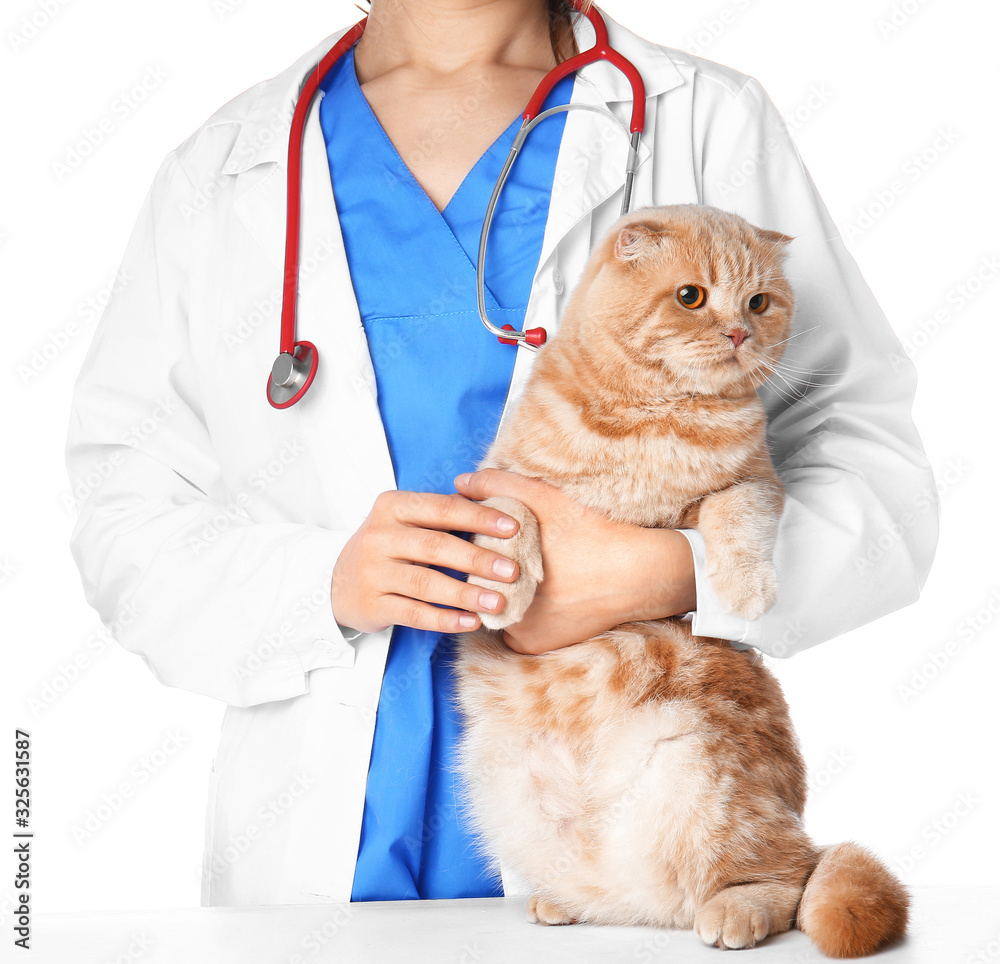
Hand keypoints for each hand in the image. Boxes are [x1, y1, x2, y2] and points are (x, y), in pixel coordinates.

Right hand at [330, 490, 520, 634]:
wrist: (336, 581)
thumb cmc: (388, 546)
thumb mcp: (405, 520)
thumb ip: (443, 513)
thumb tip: (499, 509)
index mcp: (393, 506)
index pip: (442, 509)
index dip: (479, 517)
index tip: (513, 528)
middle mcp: (379, 536)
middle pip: (436, 546)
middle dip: (478, 559)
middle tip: (512, 570)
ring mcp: (373, 572)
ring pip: (426, 583)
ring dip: (466, 593)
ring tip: (498, 601)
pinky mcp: (372, 605)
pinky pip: (415, 614)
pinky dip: (445, 619)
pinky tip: (471, 621)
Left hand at [454, 470, 696, 654]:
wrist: (637, 575)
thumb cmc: (589, 532)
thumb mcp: (544, 498)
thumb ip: (498, 485)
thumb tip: (460, 482)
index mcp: (494, 570)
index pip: (471, 556)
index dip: (487, 543)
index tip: (512, 536)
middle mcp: (498, 607)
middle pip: (480, 582)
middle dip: (492, 568)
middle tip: (527, 553)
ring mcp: (515, 632)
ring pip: (494, 606)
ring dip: (503, 592)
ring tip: (535, 572)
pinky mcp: (532, 647)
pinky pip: (512, 628)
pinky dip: (520, 613)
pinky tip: (541, 596)